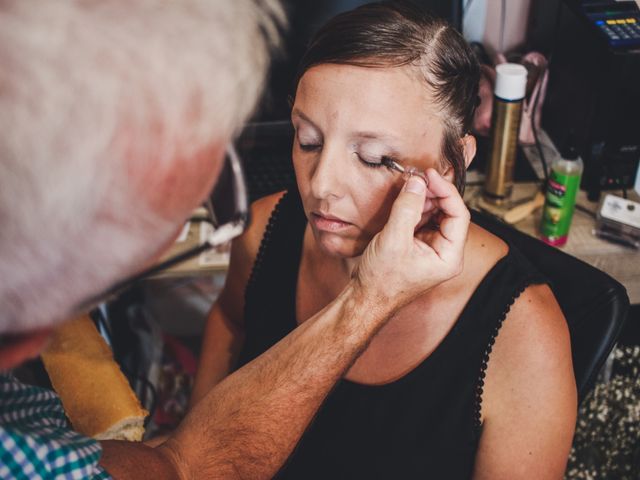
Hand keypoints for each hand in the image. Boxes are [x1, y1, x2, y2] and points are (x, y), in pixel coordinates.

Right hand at [353, 168, 469, 309]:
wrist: (366, 298)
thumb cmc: (382, 280)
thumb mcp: (394, 239)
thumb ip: (407, 208)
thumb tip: (417, 183)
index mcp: (449, 256)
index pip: (458, 215)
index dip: (445, 191)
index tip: (430, 176)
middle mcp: (445, 253)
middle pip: (449, 213)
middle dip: (434, 194)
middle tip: (418, 179)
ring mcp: (432, 249)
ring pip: (435, 215)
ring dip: (423, 199)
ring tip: (409, 187)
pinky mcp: (419, 246)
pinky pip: (422, 221)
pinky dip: (415, 208)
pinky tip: (405, 200)